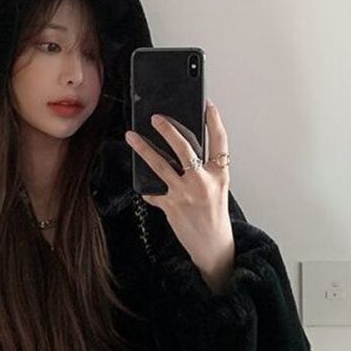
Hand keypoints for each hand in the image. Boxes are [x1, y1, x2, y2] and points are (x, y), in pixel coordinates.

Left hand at [125, 99, 234, 292]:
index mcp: (219, 174)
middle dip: (168, 130)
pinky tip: (144, 187)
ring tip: (131, 136)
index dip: (214, 122)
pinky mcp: (171, 206)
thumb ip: (204, 170)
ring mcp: (185, 193)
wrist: (212, 244)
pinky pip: (153, 192)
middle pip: (184, 149)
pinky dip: (148, 189)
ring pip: (160, 165)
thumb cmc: (214, 214)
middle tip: (156, 117)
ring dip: (143, 148)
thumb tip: (182, 151)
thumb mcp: (217, 188)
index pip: (219, 142)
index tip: (207, 106)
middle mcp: (202, 182)